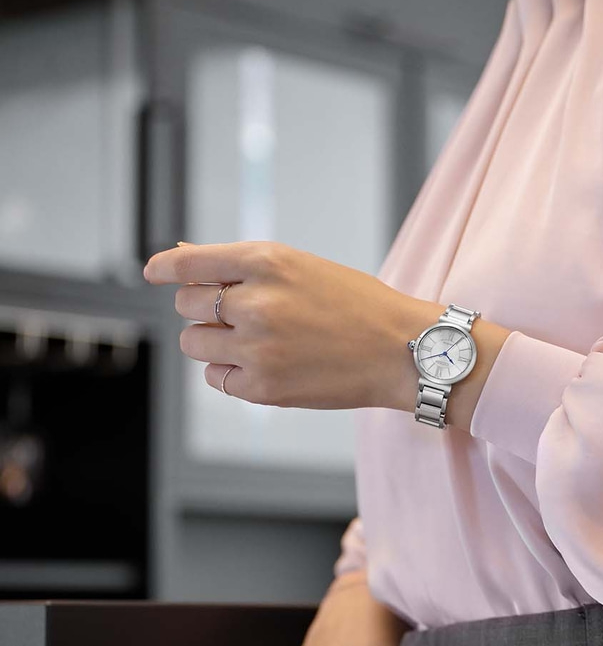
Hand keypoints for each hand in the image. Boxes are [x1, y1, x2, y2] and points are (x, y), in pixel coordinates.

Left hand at [142, 240, 434, 409]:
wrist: (403, 351)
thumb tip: (179, 257)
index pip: (189, 262)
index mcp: (267, 262)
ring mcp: (257, 348)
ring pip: (193, 343)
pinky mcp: (263, 388)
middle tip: (240, 315)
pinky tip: (265, 365)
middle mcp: (256, 303)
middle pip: (187, 304)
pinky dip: (230, 372)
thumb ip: (242, 266)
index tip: (155, 272)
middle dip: (205, 308)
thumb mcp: (302, 267)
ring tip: (253, 342)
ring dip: (213, 341)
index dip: (165, 268)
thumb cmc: (359, 305)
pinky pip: (216, 378)